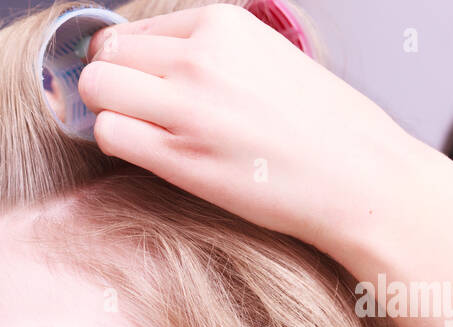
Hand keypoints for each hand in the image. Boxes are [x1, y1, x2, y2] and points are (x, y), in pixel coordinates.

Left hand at [77, 2, 416, 261]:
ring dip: (108, 112)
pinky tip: (148, 154)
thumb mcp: (265, 56)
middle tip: (134, 111)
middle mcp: (199, 57)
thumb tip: (152, 61)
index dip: (128, 63)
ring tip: (143, 132)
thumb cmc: (318, 125)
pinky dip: (116, 143)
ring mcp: (186, 106)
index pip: (131, 31)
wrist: (356, 175)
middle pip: (105, 56)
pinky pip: (108, 133)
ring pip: (96, 89)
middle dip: (109, 84)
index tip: (142, 85)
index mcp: (222, 24)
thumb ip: (208, 52)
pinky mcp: (178, 157)